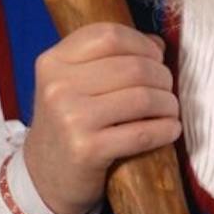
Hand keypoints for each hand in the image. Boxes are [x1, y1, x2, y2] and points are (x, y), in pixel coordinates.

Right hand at [20, 22, 180, 213]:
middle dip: (162, 77)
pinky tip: (170, 130)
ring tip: (170, 110)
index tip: (155, 57)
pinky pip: (142, 133)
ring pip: (142, 98)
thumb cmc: (67, 124)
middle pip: (132, 66)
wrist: (42, 177)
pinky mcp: (87, 149)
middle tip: (167, 89)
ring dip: (168, 104)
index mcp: (52, 62)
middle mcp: (57, 86)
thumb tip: (157, 44)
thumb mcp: (71, 84)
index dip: (141, 43)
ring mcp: (70, 118)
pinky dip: (165, 130)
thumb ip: (107, 59)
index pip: (108, 36)